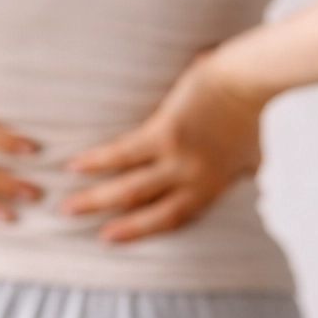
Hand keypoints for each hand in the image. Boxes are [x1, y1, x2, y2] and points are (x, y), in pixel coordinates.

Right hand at [62, 57, 266, 242]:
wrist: (247, 79)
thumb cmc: (249, 113)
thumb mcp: (252, 154)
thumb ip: (244, 171)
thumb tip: (251, 179)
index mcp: (211, 187)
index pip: (171, 218)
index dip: (139, 231)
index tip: (109, 238)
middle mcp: (191, 179)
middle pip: (143, 208)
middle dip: (108, 221)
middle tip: (75, 227)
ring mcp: (176, 158)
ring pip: (128, 188)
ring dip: (93, 198)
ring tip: (65, 206)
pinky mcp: (163, 132)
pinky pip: (122, 153)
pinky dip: (96, 161)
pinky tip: (73, 166)